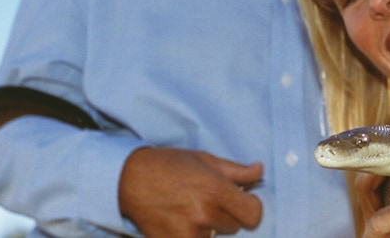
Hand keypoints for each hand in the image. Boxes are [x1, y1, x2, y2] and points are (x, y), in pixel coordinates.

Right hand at [118, 147, 263, 236]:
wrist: (129, 179)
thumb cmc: (169, 165)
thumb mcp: (204, 160)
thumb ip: (236, 170)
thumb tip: (260, 171)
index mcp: (215, 190)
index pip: (253, 215)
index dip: (250, 207)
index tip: (243, 202)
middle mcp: (204, 214)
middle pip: (234, 226)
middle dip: (226, 214)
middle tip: (206, 200)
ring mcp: (188, 233)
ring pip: (214, 236)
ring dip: (208, 227)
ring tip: (189, 209)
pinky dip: (192, 235)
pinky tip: (180, 220)